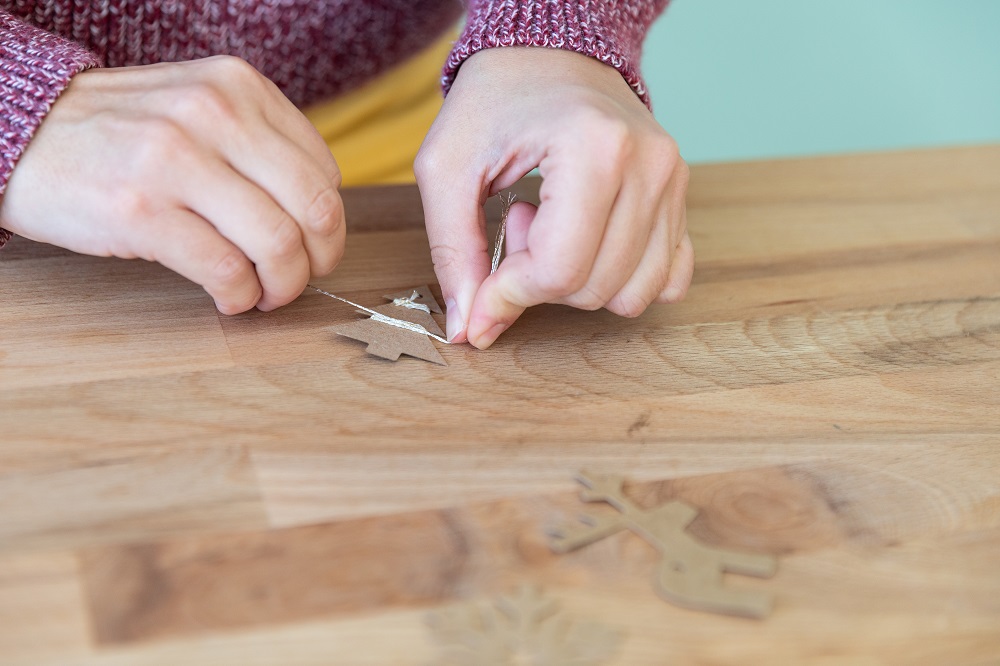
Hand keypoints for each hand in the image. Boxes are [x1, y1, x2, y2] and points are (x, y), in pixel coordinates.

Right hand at [0, 56, 344, 313]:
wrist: (18, 132)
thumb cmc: (119, 132)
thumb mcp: (197, 107)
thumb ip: (257, 143)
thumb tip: (318, 213)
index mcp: (238, 86)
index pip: (323, 171)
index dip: (326, 224)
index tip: (311, 247)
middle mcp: (213, 113)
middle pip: (314, 209)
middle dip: (319, 260)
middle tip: (300, 279)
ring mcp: (175, 160)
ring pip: (277, 244)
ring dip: (282, 286)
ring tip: (263, 295)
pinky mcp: (140, 210)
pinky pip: (226, 270)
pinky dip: (240, 296)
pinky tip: (230, 298)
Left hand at [415, 47, 692, 347]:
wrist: (549, 55)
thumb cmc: (496, 100)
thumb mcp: (448, 168)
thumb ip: (453, 253)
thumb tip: (469, 330)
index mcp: (594, 148)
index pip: (559, 270)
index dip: (509, 296)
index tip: (482, 286)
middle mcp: (648, 165)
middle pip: (595, 288)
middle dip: (541, 281)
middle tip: (520, 223)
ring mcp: (673, 181)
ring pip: (633, 294)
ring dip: (580, 281)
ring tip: (553, 227)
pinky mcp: (681, 197)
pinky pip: (667, 278)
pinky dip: (622, 279)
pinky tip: (589, 240)